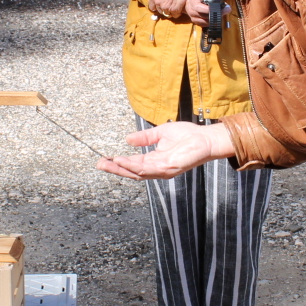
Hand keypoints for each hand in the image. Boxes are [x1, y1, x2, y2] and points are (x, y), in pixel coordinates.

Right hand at [97, 121, 233, 180]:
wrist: (205, 138)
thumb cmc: (188, 136)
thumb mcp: (161, 133)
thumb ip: (145, 138)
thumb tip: (127, 139)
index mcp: (154, 161)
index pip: (132, 164)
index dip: (118, 162)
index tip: (104, 158)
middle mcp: (157, 169)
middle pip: (131, 172)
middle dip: (115, 169)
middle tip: (99, 164)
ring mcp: (162, 170)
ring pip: (137, 172)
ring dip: (121, 168)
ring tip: (108, 162)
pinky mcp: (168, 168)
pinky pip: (147, 169)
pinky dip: (133, 166)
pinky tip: (123, 160)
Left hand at [142, 0, 207, 21]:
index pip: (152, 7)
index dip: (157, 5)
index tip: (163, 3)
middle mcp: (158, 1)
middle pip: (160, 11)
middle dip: (165, 8)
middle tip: (171, 3)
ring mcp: (166, 6)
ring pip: (167, 13)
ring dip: (171, 11)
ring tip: (176, 4)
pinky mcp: (174, 9)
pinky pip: (175, 15)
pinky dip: (178, 12)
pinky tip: (180, 6)